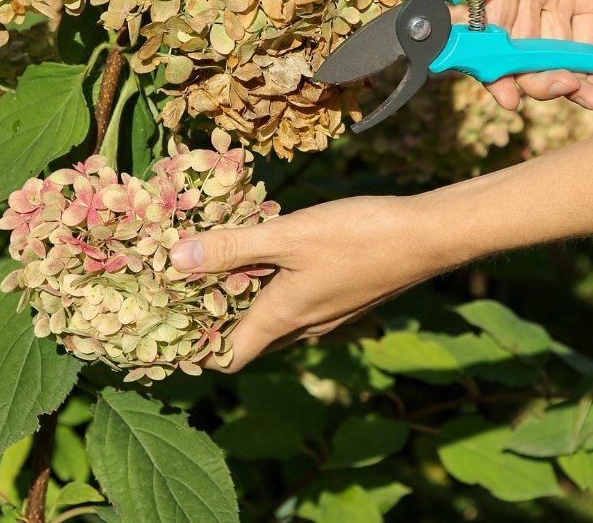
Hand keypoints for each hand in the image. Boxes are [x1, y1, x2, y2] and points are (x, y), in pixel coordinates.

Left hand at [169, 195, 447, 370]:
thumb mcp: (288, 235)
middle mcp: (304, 326)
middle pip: (249, 341)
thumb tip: (177, 261)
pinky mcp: (345, 296)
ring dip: (246, 303)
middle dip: (216, 323)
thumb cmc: (359, 235)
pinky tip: (271, 253)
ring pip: (275, 320)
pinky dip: (274, 288)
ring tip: (218, 267)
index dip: (194, 352)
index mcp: (283, 318)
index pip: (227, 357)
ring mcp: (328, 314)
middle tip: (182, 293)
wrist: (428, 237)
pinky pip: (298, 303)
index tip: (165, 333)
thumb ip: (233, 247)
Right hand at [483, 0, 592, 110]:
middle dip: (521, 76)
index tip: (493, 77)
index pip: (480, 8)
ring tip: (584, 95)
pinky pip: (583, 47)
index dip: (479, 47)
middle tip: (553, 88)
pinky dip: (589, 75)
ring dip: (555, 81)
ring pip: (543, 53)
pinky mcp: (589, 2)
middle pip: (508, 43)